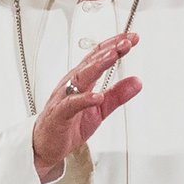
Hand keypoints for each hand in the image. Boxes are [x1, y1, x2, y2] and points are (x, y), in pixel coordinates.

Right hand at [32, 33, 141, 179]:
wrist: (46, 145)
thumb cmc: (69, 124)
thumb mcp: (100, 109)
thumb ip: (118, 95)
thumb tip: (137, 82)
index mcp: (82, 80)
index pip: (99, 57)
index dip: (115, 46)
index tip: (132, 38)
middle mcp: (72, 84)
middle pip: (91, 62)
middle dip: (110, 50)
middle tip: (126, 43)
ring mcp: (64, 97)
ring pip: (81, 77)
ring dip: (98, 65)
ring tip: (113, 57)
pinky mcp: (59, 114)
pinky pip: (71, 104)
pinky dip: (84, 99)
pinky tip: (97, 97)